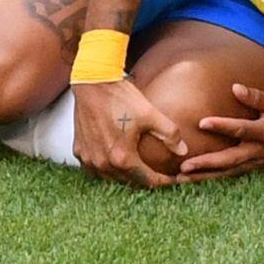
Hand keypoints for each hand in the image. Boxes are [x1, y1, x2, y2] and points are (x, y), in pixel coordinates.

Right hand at [73, 75, 191, 187]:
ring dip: (126, 176)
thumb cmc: (121, 97)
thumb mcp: (150, 114)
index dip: (164, 181)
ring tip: (139, 168)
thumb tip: (183, 151)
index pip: (148, 180)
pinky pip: (96, 169)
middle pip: (130, 182)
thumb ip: (169, 134)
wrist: (92, 82)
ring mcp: (89, 158)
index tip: (173, 178)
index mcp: (122, 157)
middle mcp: (103, 163)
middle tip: (159, 174)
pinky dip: (107, 168)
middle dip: (146, 179)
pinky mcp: (79, 151)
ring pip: (111, 178)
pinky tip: (116, 161)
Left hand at [178, 83, 263, 180]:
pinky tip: (193, 180)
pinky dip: (212, 179)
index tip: (203, 122)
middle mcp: (259, 151)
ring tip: (180, 179)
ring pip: (227, 173)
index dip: (223, 126)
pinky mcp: (252, 168)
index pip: (242, 129)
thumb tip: (235, 88)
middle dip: (206, 164)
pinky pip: (229, 175)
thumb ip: (258, 97)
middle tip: (184, 167)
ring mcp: (255, 163)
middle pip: (230, 160)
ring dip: (204, 177)